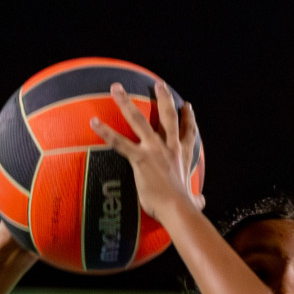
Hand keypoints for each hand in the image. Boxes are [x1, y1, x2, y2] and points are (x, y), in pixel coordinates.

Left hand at [90, 81, 203, 224]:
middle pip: (168, 116)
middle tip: (158, 84)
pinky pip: (119, 143)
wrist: (178, 209)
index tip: (187, 106)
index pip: (188, 132)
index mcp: (183, 156)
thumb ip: (196, 198)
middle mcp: (170, 147)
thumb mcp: (194, 200)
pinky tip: (94, 122)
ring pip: (139, 120)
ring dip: (126, 102)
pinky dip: (106, 132)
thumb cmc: (184, 207)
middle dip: (163, 97)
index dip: (189, 117)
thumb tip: (200, 203)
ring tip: (116, 88)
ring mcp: (155, 150)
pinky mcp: (140, 158)